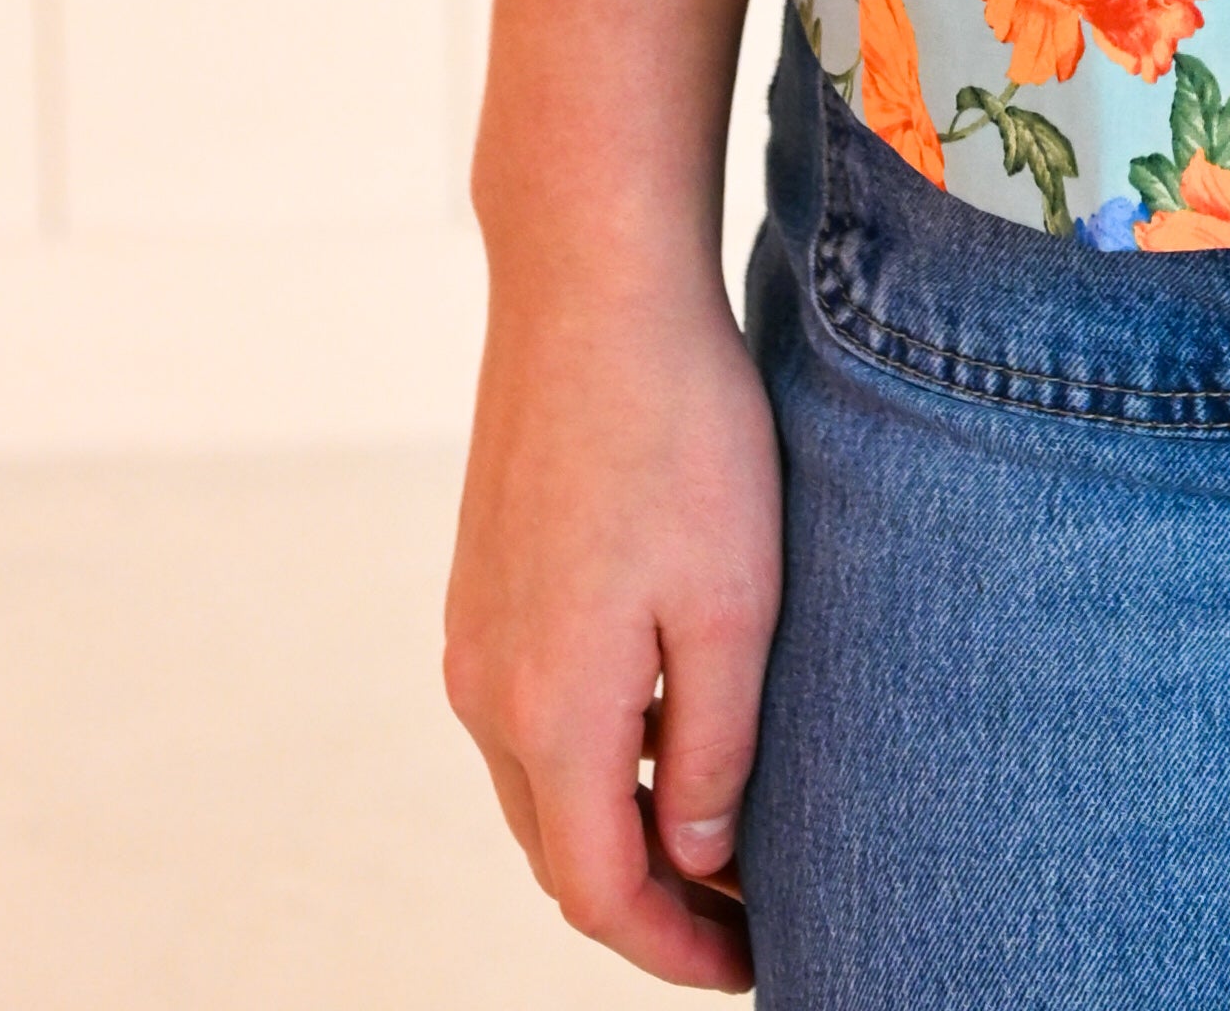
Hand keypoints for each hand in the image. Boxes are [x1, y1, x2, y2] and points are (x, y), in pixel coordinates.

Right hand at [445, 254, 784, 987]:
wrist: (591, 287)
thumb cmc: (682, 434)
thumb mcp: (734, 603)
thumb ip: (716, 749)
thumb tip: (701, 858)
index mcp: (552, 713)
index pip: (602, 893)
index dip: (675, 949)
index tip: (755, 965)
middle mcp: (488, 692)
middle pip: (563, 853)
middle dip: (651, 903)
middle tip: (749, 918)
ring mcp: (474, 636)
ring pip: (542, 787)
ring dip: (621, 829)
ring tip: (720, 835)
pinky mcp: (482, 585)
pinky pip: (530, 717)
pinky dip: (594, 758)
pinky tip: (666, 726)